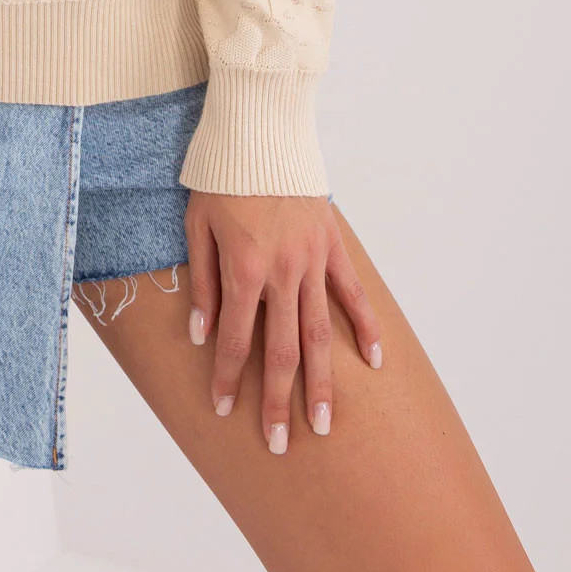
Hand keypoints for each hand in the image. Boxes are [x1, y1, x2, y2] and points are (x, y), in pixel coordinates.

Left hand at [184, 191, 382, 451]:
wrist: (260, 127)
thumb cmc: (220, 174)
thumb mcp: (196, 224)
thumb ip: (203, 283)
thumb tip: (201, 334)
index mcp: (245, 268)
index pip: (235, 339)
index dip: (228, 379)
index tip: (224, 412)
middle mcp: (283, 272)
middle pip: (282, 350)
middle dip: (278, 401)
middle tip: (279, 444)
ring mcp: (313, 260)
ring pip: (321, 333)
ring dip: (323, 382)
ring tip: (325, 424)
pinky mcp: (332, 244)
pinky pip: (352, 293)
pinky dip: (366, 327)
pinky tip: (374, 362)